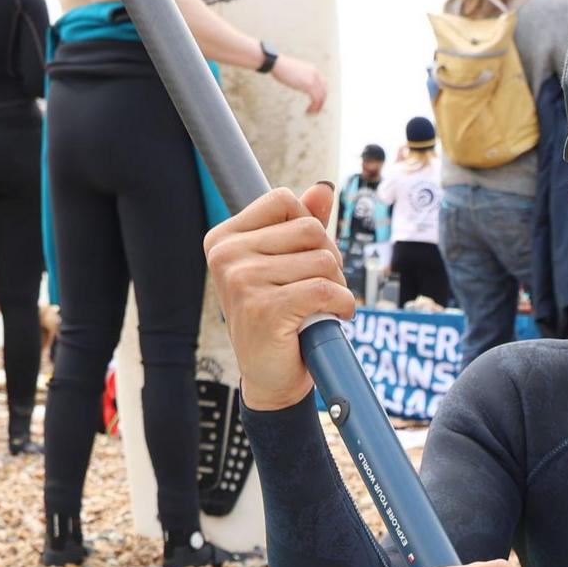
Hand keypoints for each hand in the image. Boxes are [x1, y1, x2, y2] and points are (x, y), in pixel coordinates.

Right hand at [204, 183, 354, 411]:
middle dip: (329, 259)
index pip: (284, 200)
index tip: (307, 258)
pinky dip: (343, 304)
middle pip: (310, 229)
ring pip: (323, 260)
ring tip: (322, 307)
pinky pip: (326, 290)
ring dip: (337, 285)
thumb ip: (301, 225)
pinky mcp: (264, 308)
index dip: (311, 226)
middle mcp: (226, 256)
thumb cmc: (280, 319)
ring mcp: (242, 281)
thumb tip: (323, 188)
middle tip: (321, 288)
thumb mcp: (287, 266)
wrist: (271, 378)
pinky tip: (335, 316)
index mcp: (224, 239)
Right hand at [270, 54, 327, 113]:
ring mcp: (313, 79)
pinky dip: (314, 107)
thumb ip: (301, 77)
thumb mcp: (296, 71)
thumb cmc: (281, 67)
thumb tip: (300, 84)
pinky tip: (308, 111)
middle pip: (324, 91)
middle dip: (321, 102)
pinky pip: (316, 99)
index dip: (321, 95)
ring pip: (321, 97)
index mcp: (313, 70)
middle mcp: (315, 74)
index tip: (315, 102)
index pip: (323, 84)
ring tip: (311, 113)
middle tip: (315, 110)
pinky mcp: (308, 85)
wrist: (277, 63)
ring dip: (317, 107)